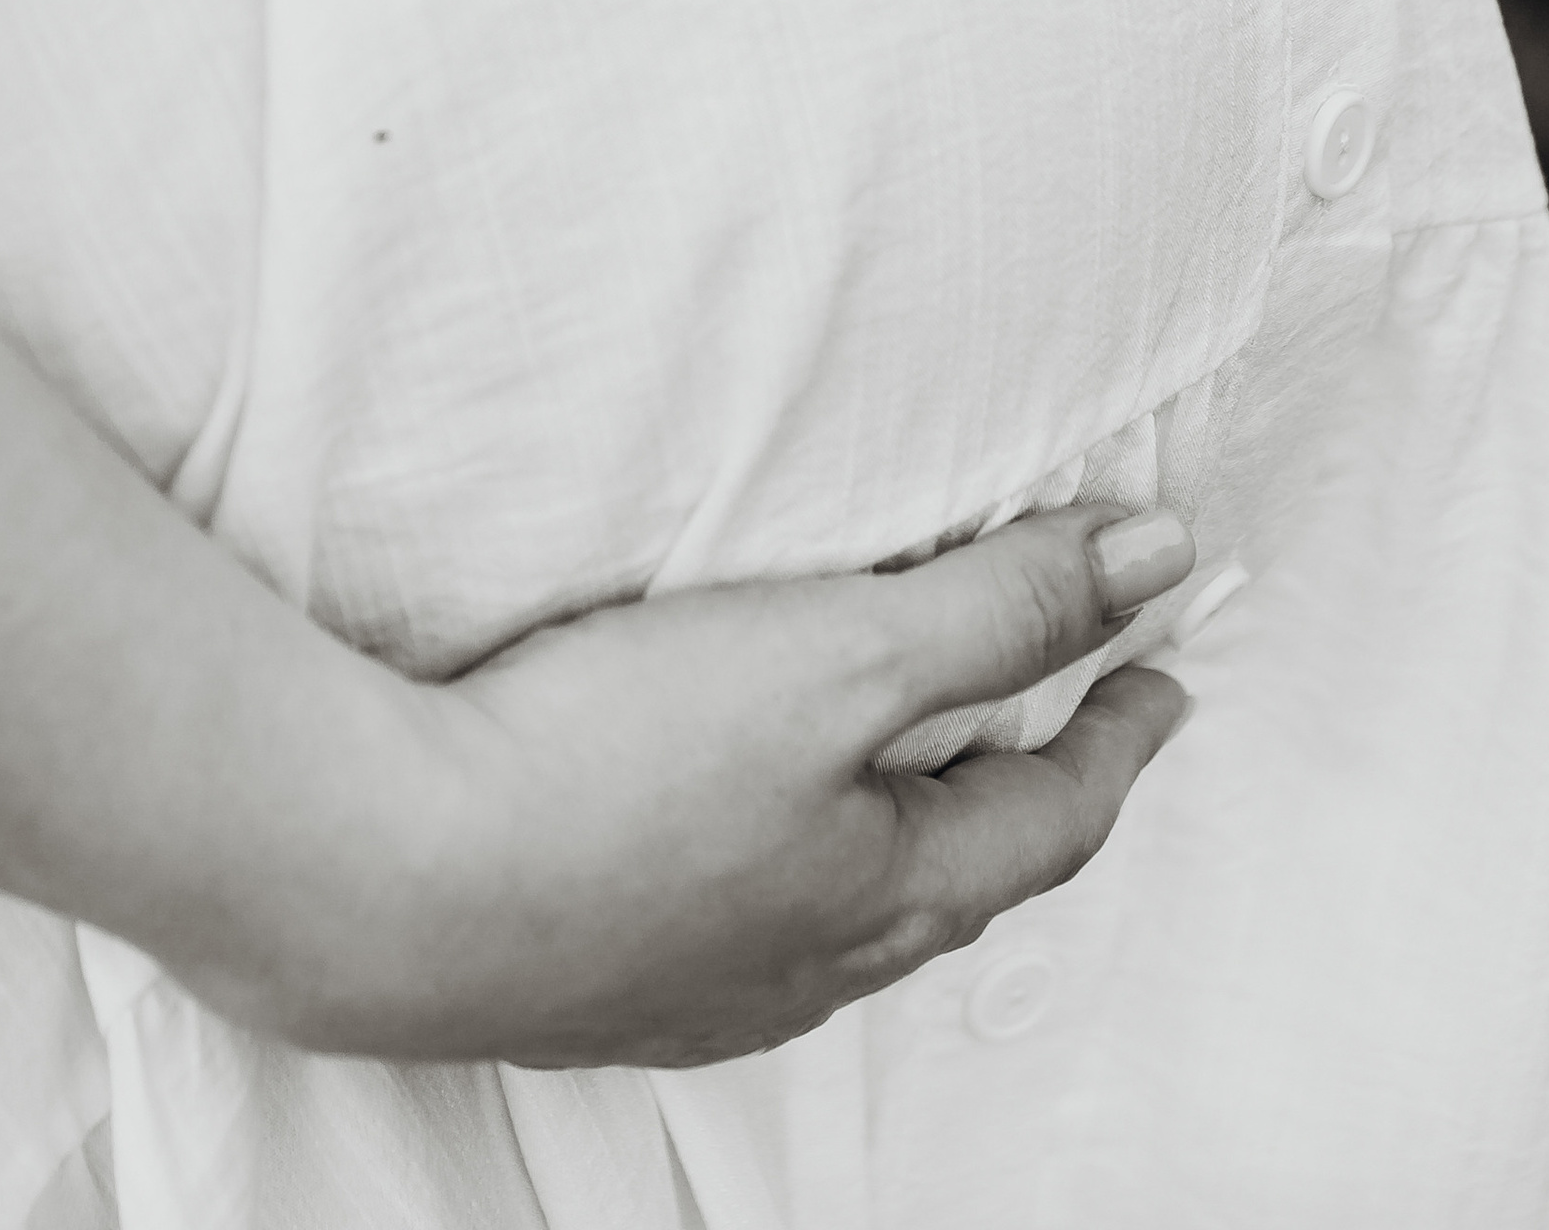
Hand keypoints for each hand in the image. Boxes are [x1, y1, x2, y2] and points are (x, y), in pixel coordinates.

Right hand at [286, 502, 1192, 1067]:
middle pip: (955, 877)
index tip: (1162, 681)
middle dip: (1019, 799)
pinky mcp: (587, 975)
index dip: (1116, 732)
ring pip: (841, 914)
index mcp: (887, 893)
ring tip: (901, 780)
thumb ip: (1000, 607)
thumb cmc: (613, 770)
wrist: (387, 883)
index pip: (1049, 813)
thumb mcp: (843, 655)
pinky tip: (725, 842)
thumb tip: (1160, 562)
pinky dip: (774, 870)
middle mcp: (804, 966)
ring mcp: (690, 987)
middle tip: (1058, 731)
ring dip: (894, 840)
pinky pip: (730, 926)